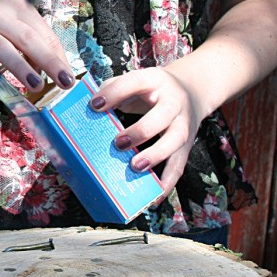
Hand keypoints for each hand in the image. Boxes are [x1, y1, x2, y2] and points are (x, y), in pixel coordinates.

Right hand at [0, 0, 73, 101]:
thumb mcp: (8, 20)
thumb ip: (28, 40)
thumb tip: (48, 69)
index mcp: (14, 7)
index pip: (41, 31)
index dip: (56, 54)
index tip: (68, 75)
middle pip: (26, 38)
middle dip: (47, 60)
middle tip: (64, 81)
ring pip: (1, 48)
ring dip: (20, 68)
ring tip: (36, 86)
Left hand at [90, 66, 204, 190]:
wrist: (192, 90)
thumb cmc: (151, 90)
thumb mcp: (134, 82)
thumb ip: (111, 90)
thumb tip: (83, 106)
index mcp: (154, 80)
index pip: (134, 82)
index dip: (114, 93)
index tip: (94, 105)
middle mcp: (173, 102)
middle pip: (161, 116)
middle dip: (140, 131)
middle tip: (118, 143)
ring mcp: (183, 123)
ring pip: (175, 141)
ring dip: (155, 155)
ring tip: (134, 167)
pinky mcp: (187, 145)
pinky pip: (179, 165)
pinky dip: (167, 182)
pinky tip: (153, 196)